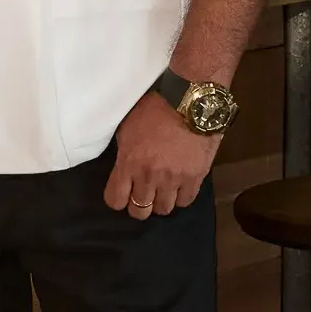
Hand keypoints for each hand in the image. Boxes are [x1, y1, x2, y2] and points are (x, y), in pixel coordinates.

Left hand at [105, 91, 221, 220]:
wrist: (190, 101)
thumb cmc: (155, 107)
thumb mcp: (128, 127)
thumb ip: (125, 152)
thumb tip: (123, 166)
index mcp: (129, 162)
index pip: (115, 200)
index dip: (117, 199)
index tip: (122, 193)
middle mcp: (149, 176)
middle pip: (139, 210)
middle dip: (138, 205)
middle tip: (142, 194)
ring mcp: (173, 179)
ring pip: (163, 209)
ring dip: (160, 201)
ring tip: (162, 191)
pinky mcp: (195, 178)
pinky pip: (185, 201)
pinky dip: (181, 196)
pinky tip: (179, 187)